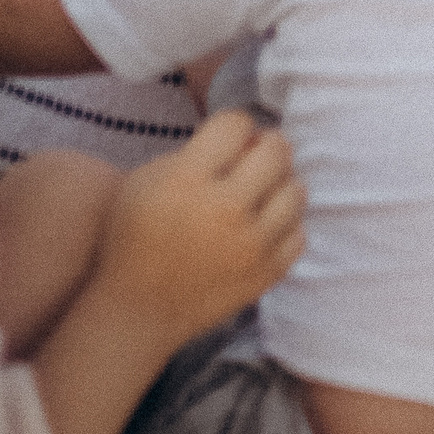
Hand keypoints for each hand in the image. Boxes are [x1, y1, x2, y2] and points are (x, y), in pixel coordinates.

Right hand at [100, 109, 304, 346]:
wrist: (139, 309)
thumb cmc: (135, 239)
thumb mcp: (145, 179)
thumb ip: (191, 153)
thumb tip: (242, 141)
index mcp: (188, 179)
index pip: (236, 125)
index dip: (234, 126)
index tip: (230, 138)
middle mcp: (225, 209)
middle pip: (275, 153)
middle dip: (267, 145)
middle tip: (255, 155)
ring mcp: (250, 245)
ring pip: (295, 192)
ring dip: (281, 183)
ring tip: (262, 190)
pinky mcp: (265, 274)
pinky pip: (299, 234)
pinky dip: (286, 224)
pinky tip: (265, 224)